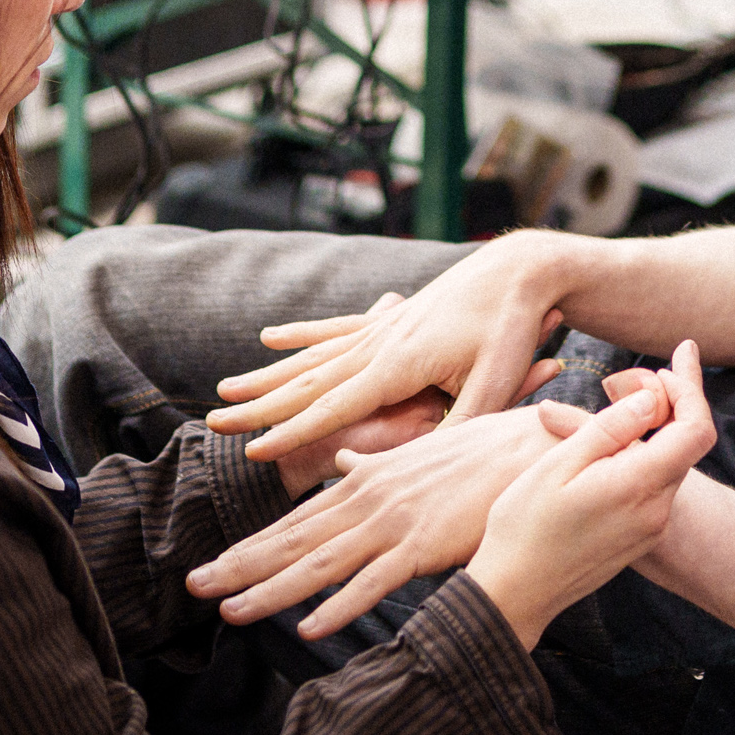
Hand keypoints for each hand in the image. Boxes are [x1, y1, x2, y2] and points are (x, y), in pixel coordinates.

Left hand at [188, 405, 563, 637]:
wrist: (531, 448)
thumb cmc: (479, 454)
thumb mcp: (416, 454)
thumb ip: (375, 463)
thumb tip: (345, 463)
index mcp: (365, 481)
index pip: (298, 521)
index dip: (253, 545)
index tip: (215, 564)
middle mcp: (368, 499)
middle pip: (294, 541)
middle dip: (241, 566)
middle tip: (194, 587)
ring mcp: (394, 523)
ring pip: (320, 564)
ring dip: (273, 591)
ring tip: (231, 613)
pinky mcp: (424, 543)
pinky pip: (374, 583)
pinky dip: (340, 607)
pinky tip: (309, 630)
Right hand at [206, 231, 574, 459]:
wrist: (520, 268)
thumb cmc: (512, 327)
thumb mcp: (494, 384)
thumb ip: (458, 425)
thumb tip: (427, 466)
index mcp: (398, 365)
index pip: (332, 406)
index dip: (292, 430)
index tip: (253, 449)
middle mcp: (378, 344)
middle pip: (306, 381)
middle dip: (259, 404)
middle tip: (213, 422)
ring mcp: (380, 328)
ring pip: (310, 357)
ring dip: (267, 376)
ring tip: (225, 388)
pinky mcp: (390, 317)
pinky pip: (332, 330)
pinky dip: (299, 336)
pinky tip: (269, 337)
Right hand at [468, 342, 716, 649]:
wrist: (514, 593)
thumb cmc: (523, 527)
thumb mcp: (557, 467)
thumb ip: (608, 429)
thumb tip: (652, 398)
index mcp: (638, 487)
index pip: (697, 429)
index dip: (691, 387)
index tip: (675, 357)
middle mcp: (655, 510)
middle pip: (687, 441)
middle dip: (666, 400)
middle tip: (619, 380)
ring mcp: (649, 528)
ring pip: (670, 461)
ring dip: (653, 428)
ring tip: (609, 408)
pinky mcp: (638, 538)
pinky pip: (655, 484)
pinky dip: (643, 454)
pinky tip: (606, 446)